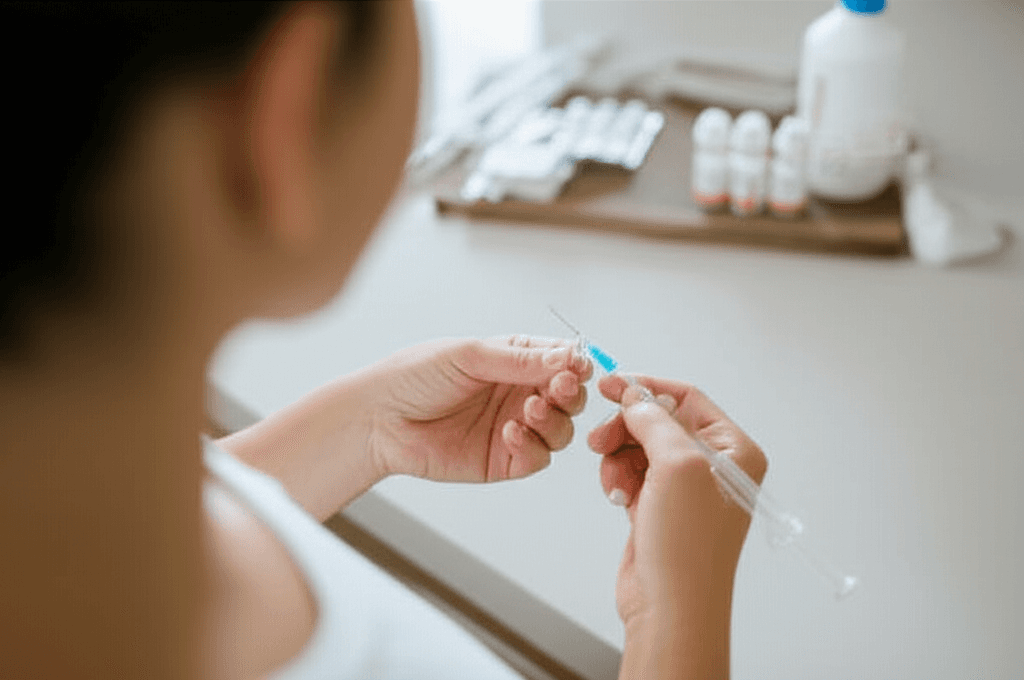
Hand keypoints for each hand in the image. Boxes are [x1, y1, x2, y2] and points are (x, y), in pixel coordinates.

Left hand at [365, 335, 591, 481]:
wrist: (379, 419)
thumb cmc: (415, 376)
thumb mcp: (469, 356)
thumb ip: (520, 359)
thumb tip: (569, 357)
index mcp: (514, 359)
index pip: (562, 360)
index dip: (575, 364)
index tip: (577, 366)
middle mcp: (519, 393)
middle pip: (570, 397)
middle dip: (570, 393)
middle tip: (559, 388)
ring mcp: (515, 427)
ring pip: (561, 429)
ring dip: (554, 420)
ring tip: (530, 410)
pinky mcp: (504, 460)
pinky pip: (537, 457)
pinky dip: (532, 446)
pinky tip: (509, 432)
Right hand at [587, 374, 766, 631]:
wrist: (670, 607)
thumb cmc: (688, 545)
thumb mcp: (677, 465)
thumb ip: (655, 420)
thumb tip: (635, 398)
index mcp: (734, 451)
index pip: (687, 398)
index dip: (646, 388)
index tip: (610, 384)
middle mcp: (715, 466)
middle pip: (658, 421)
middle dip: (626, 428)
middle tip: (600, 439)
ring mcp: (686, 487)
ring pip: (639, 446)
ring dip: (618, 457)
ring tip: (614, 482)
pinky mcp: (660, 506)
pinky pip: (631, 472)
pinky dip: (618, 478)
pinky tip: (618, 497)